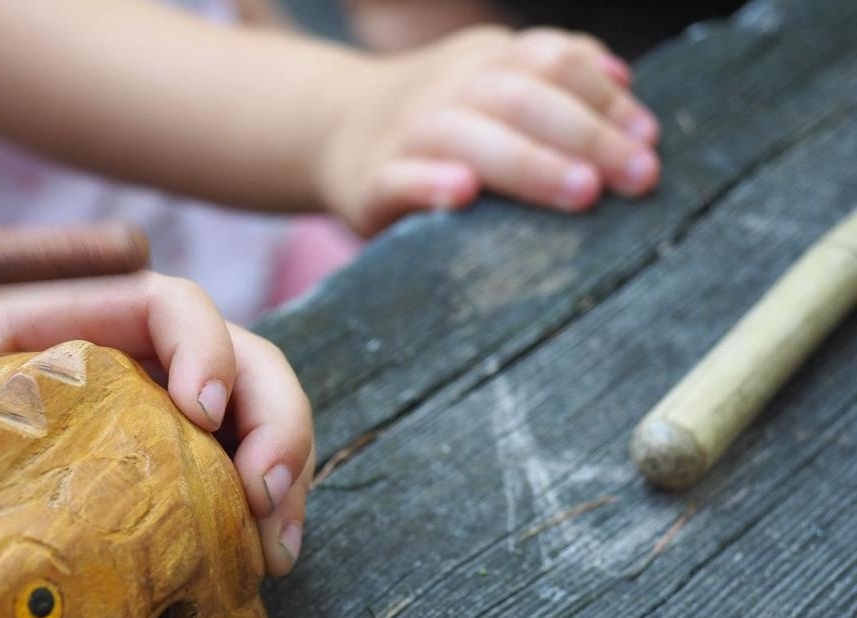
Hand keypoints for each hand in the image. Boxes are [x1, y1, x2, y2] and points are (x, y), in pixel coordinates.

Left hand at [0, 273, 315, 575]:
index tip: (199, 408)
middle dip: (273, 420)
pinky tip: (261, 564)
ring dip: (284, 473)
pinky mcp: (173, 448)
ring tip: (276, 552)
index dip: (203, 346)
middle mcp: (142, 348)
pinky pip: (237, 464)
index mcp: (82, 312)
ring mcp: (165, 397)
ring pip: (258, 412)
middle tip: (262, 497)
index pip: (171, 305)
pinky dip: (263, 507)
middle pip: (245, 357)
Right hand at [320, 26, 660, 232]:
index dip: (604, 97)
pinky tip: (463, 194)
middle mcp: (448, 88)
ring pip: (466, 135)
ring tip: (581, 192)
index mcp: (487, 60)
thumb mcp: (495, 79)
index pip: (552, 61)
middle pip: (521, 96)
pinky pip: (399, 179)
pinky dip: (430, 183)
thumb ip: (556, 78)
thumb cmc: (439, 118)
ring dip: (530, 162)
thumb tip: (624, 81)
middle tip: (637, 177)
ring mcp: (407, 134)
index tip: (648, 139)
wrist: (332, 129)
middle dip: (586, 135)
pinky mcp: (370, 182)